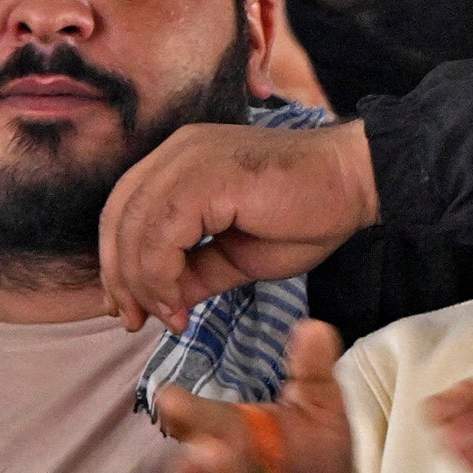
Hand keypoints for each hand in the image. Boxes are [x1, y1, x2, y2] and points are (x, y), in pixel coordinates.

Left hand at [99, 117, 376, 332]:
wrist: (355, 186)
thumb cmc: (307, 214)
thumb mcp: (236, 254)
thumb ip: (195, 272)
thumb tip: (160, 305)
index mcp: (180, 161)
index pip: (124, 211)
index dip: (118, 263)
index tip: (132, 310)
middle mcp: (177, 152)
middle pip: (118, 217)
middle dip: (120, 277)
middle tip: (135, 320)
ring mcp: (190, 159)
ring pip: (134, 227)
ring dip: (143, 283)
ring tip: (169, 316)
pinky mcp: (207, 176)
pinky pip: (161, 234)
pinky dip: (161, 275)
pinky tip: (181, 303)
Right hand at [159, 319, 353, 472]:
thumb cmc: (307, 464)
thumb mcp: (319, 415)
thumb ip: (312, 376)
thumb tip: (313, 324)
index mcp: (233, 433)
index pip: (202, 419)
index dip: (184, 411)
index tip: (169, 398)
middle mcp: (219, 471)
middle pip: (199, 461)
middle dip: (198, 457)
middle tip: (206, 451)